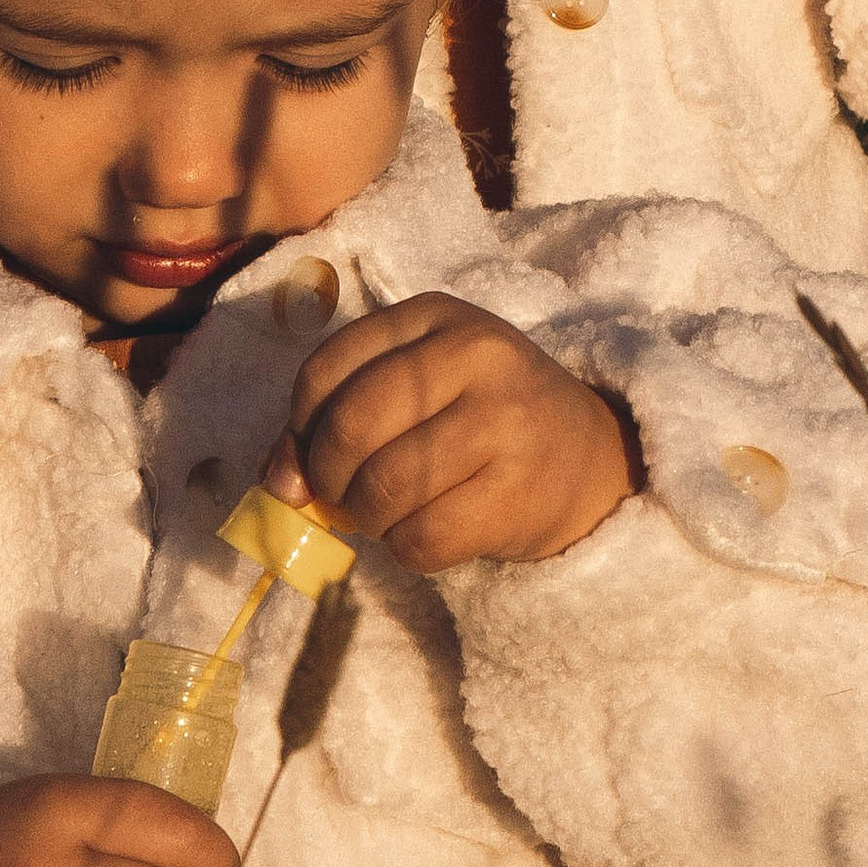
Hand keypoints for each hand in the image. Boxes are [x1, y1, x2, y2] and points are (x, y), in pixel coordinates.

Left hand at [266, 293, 641, 574]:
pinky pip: (421, 537)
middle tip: (346, 494)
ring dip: (369, 518)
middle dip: (329, 478)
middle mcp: (475, 355)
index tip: (312, 456)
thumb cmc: (482, 420)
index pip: (325, 370)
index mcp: (435, 317)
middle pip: (351, 428)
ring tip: (391, 513)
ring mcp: (504, 421)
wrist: (589, 459)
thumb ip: (337, 416)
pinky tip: (429, 532)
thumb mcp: (416, 387)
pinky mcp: (519, 491)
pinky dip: (406, 549)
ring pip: (383, 488)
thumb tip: (278, 483)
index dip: (300, 427)